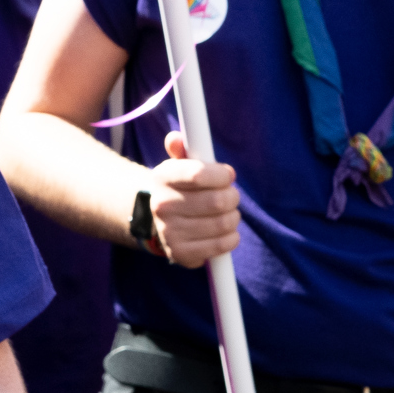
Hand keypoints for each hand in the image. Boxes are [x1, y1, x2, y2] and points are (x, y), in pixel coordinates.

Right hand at [148, 130, 241, 267]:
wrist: (160, 222)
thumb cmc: (180, 189)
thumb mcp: (179, 166)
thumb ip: (181, 149)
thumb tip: (175, 139)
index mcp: (162, 177)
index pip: (199, 174)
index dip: (222, 174)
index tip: (227, 174)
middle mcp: (162, 205)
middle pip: (218, 201)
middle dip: (232, 196)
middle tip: (230, 195)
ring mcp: (170, 231)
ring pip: (223, 223)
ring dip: (234, 216)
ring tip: (227, 213)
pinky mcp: (182, 253)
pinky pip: (223, 244)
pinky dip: (231, 237)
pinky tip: (224, 231)